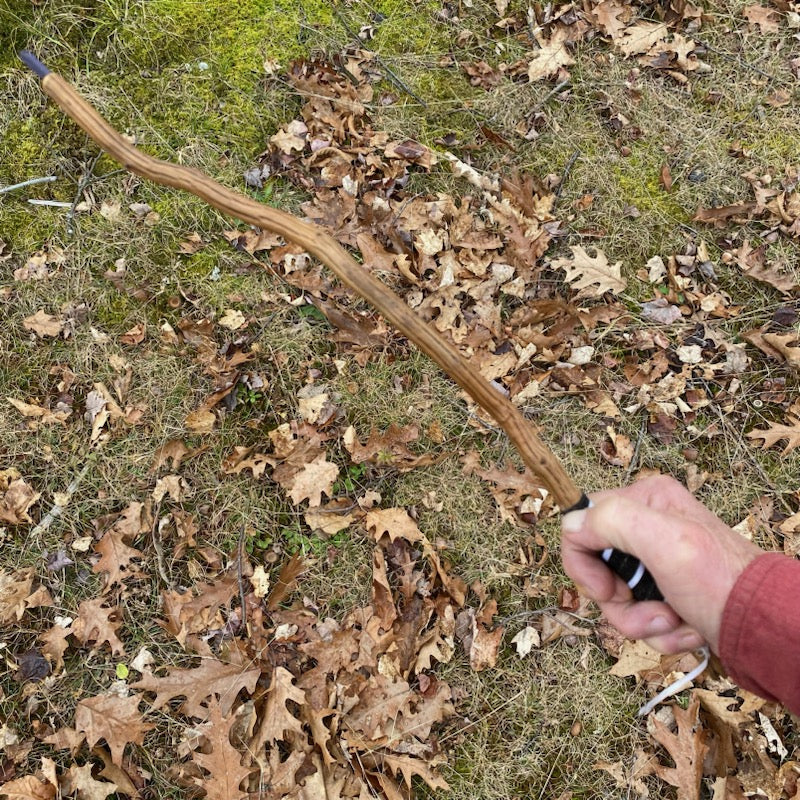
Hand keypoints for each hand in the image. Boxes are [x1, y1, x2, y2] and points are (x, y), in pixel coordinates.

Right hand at [560, 475, 761, 652]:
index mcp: (644, 500)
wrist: (764, 628)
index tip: (607, 591)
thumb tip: (571, 524)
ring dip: (640, 621)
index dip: (584, 564)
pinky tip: (685, 629)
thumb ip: (612, 521)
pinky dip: (658, 630)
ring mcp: (655, 559)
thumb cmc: (721, 583)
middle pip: (596, 567)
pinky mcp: (664, 588)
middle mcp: (647, 524)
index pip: (580, 524)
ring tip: (673, 623)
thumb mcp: (665, 541)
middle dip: (619, 602)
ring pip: (615, 597)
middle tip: (650, 613)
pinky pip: (637, 612)